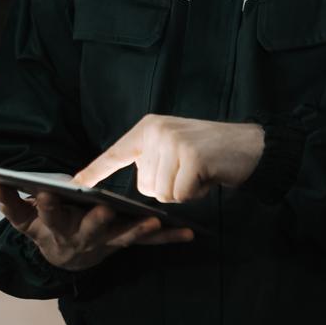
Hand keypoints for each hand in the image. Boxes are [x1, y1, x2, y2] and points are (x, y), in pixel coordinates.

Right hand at [0, 184, 194, 270]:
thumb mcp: (24, 220)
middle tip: (104, 207)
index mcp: (55, 228)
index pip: (46, 215)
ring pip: (123, 237)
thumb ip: (10, 204)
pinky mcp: (124, 243)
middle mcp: (82, 238)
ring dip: (139, 230)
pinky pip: (147, 243)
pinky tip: (188, 233)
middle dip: (97, 219)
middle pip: (89, 229)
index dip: (43, 205)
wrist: (66, 258)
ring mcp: (105, 243)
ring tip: (154, 220)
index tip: (42, 191)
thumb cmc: (46, 229)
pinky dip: (167, 238)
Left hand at [72, 115, 264, 203]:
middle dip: (169, 188)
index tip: (73, 185)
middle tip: (191, 170)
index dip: (94, 171)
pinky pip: (180, 195)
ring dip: (183, 192)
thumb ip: (154, 160)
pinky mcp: (190, 156)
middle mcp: (156, 131)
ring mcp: (173, 142)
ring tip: (200, 171)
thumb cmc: (212, 153)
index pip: (115, 153)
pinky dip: (196, 193)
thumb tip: (141, 187)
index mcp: (149, 128)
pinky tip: (208, 176)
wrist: (252, 145)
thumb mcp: (175, 146)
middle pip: (145, 186)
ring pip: (162, 194)